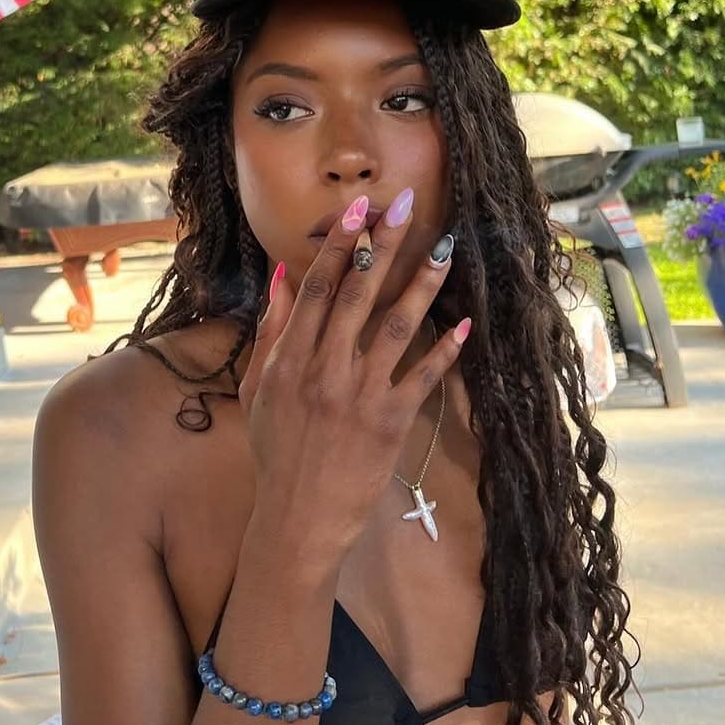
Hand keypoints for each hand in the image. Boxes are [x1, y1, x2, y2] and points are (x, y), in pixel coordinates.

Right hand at [238, 191, 469, 564]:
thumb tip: (282, 274)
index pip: (319, 286)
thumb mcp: (259, 388)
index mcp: (290, 358)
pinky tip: (465, 322)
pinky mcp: (391, 422)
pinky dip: (446, 350)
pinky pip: (424, 377)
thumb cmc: (275, 452)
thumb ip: (273, 330)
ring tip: (445, 249)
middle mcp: (325, 370)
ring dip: (422, 284)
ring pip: (396, 326)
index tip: (360, 209)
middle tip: (405, 206)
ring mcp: (360, 395)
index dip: (341, 243)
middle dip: (383, 245)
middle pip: (358, 293)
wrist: (298, 519)